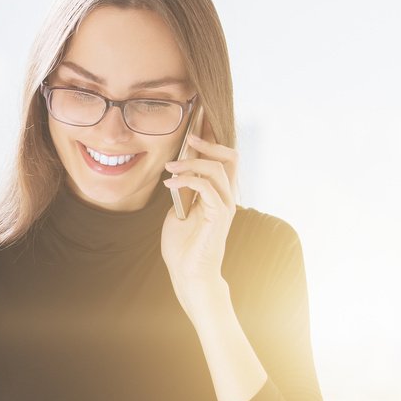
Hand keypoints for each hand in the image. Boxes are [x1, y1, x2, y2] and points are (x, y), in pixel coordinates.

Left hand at [160, 133, 238, 312]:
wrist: (187, 274)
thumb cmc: (182, 247)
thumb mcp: (177, 212)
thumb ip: (182, 192)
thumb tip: (176, 172)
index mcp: (217, 194)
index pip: (223, 159)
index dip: (212, 140)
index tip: (195, 126)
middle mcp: (226, 197)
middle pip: (230, 156)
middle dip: (210, 142)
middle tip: (188, 137)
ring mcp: (225, 206)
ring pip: (218, 168)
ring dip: (192, 162)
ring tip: (170, 167)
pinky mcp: (219, 216)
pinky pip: (208, 186)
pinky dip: (188, 179)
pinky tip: (171, 182)